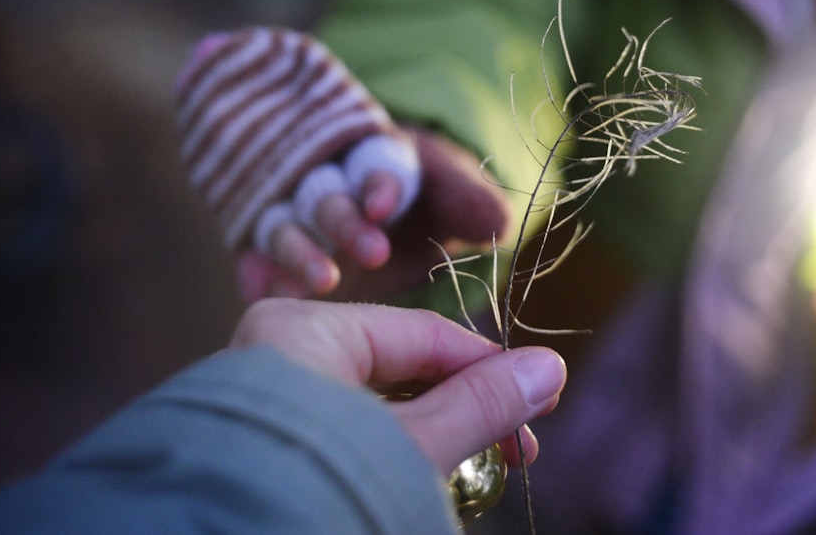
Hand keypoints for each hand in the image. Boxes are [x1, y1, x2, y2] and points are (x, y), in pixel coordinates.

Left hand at [229, 299, 566, 473]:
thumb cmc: (313, 486)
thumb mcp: (409, 445)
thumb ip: (478, 405)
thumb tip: (550, 366)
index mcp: (304, 330)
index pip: (422, 334)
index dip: (489, 367)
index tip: (541, 401)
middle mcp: (278, 353)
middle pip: (398, 369)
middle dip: (460, 410)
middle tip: (517, 452)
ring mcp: (267, 400)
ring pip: (372, 406)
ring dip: (429, 439)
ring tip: (473, 476)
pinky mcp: (265, 442)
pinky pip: (341, 433)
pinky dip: (386, 454)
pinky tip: (416, 481)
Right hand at [238, 128, 509, 301]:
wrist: (388, 209)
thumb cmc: (426, 198)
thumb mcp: (454, 195)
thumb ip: (472, 204)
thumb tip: (498, 225)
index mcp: (378, 158)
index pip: (374, 162)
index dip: (379, 183)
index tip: (385, 206)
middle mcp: (330, 182)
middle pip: (327, 194)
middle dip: (345, 222)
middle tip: (373, 255)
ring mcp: (295, 216)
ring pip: (285, 224)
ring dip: (298, 251)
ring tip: (320, 282)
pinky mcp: (271, 252)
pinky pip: (255, 257)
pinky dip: (257, 273)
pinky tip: (262, 291)